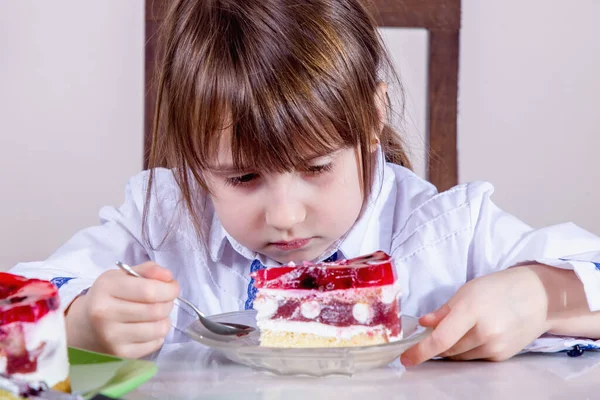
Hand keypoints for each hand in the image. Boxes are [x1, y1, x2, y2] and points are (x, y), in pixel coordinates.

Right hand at [65, 262, 179, 357]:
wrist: (84, 327)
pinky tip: (148, 327)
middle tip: (165, 300)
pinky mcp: (120, 355)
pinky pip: (155, 343)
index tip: (173, 287)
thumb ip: (148, 270)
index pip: (148, 290)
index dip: (169, 289)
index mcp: (106, 289)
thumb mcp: (122, 276)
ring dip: (165, 319)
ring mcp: (112, 338)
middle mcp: (105, 314)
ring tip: (157, 314)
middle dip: (168, 303)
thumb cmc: (108, 296)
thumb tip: (168, 277)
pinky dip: (158, 334)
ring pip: (159, 329)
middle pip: (156, 310)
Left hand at [401, 266, 550, 365]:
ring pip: (459, 356)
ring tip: (459, 329)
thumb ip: (444, 310)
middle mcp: (484, 332)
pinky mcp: (501, 356)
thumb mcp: (467, 291)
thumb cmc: (499, 288)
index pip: (440, 339)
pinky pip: (474, 358)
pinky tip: (475, 334)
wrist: (539, 297)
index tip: (405, 358)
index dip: (419, 351)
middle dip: (434, 345)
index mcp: (471, 310)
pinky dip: (466, 350)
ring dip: (450, 348)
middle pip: (447, 350)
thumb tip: (423, 324)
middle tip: (432, 332)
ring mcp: (495, 346)